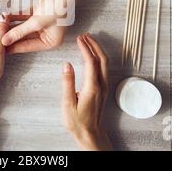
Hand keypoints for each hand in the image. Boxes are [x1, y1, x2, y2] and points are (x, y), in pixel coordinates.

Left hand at [1, 0, 74, 52]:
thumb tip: (6, 40)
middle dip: (10, 35)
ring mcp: (43, 22)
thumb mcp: (37, 22)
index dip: (13, 47)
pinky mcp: (38, 12)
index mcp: (51, 41)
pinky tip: (6, 16)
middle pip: (24, 37)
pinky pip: (24, 16)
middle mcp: (48, 33)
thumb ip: (20, 31)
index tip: (1, 48)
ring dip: (11, 25)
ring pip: (23, 26)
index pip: (28, 47)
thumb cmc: (60, 4)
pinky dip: (15, 16)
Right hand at [62, 33, 111, 150]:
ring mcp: (104, 87)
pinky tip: (92, 56)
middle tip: (85, 36)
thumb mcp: (68, 103)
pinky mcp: (103, 89)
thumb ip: (68, 83)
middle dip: (94, 45)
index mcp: (92, 87)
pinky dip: (99, 58)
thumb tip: (67, 65)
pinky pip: (104, 68)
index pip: (91, 62)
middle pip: (102, 59)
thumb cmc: (77, 122)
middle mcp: (101, 85)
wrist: (90, 134)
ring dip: (98, 50)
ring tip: (88, 42)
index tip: (79, 39)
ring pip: (105, 63)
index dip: (85, 48)